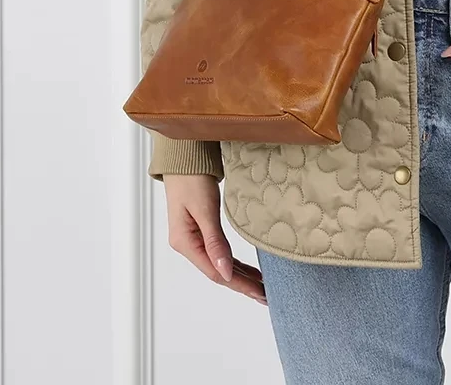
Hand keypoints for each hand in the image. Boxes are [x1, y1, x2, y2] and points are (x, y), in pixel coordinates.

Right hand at [163, 173, 266, 305]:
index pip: (215, 272)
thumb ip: (214, 241)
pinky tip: (246, 269)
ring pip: (219, 263)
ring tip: (261, 287)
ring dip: (240, 275)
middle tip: (266, 296)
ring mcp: (192, 237)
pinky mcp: (199, 228)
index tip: (259, 293)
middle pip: (218, 271)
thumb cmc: (191, 177)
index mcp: (184, 242)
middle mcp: (187, 244)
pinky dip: (233, 262)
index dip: (238, 284)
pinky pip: (218, 251)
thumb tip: (226, 273)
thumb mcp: (204, 209)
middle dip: (242, 284)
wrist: (183, 154)